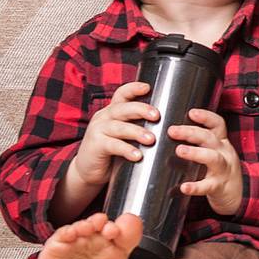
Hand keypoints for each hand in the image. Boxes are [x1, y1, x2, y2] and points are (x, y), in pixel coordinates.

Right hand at [68, 80, 160, 194]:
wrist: (88, 171)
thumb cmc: (112, 151)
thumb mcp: (124, 135)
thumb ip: (138, 126)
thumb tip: (169, 125)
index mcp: (113, 111)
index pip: (122, 94)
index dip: (133, 89)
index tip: (147, 87)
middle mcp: (104, 117)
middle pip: (123, 108)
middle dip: (141, 110)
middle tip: (156, 116)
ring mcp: (98, 130)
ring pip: (119, 127)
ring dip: (136, 132)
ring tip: (151, 140)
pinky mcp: (95, 146)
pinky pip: (113, 145)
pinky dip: (126, 150)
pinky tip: (138, 156)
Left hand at [168, 108, 242, 215]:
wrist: (238, 195)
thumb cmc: (220, 171)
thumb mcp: (216, 152)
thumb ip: (200, 143)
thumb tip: (172, 132)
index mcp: (222, 143)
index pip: (218, 124)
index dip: (206, 117)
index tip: (191, 112)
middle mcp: (224, 153)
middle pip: (210, 138)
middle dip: (191, 132)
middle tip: (172, 130)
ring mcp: (223, 170)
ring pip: (212, 158)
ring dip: (196, 153)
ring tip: (180, 150)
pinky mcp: (219, 187)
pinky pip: (207, 186)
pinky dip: (195, 186)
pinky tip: (184, 187)